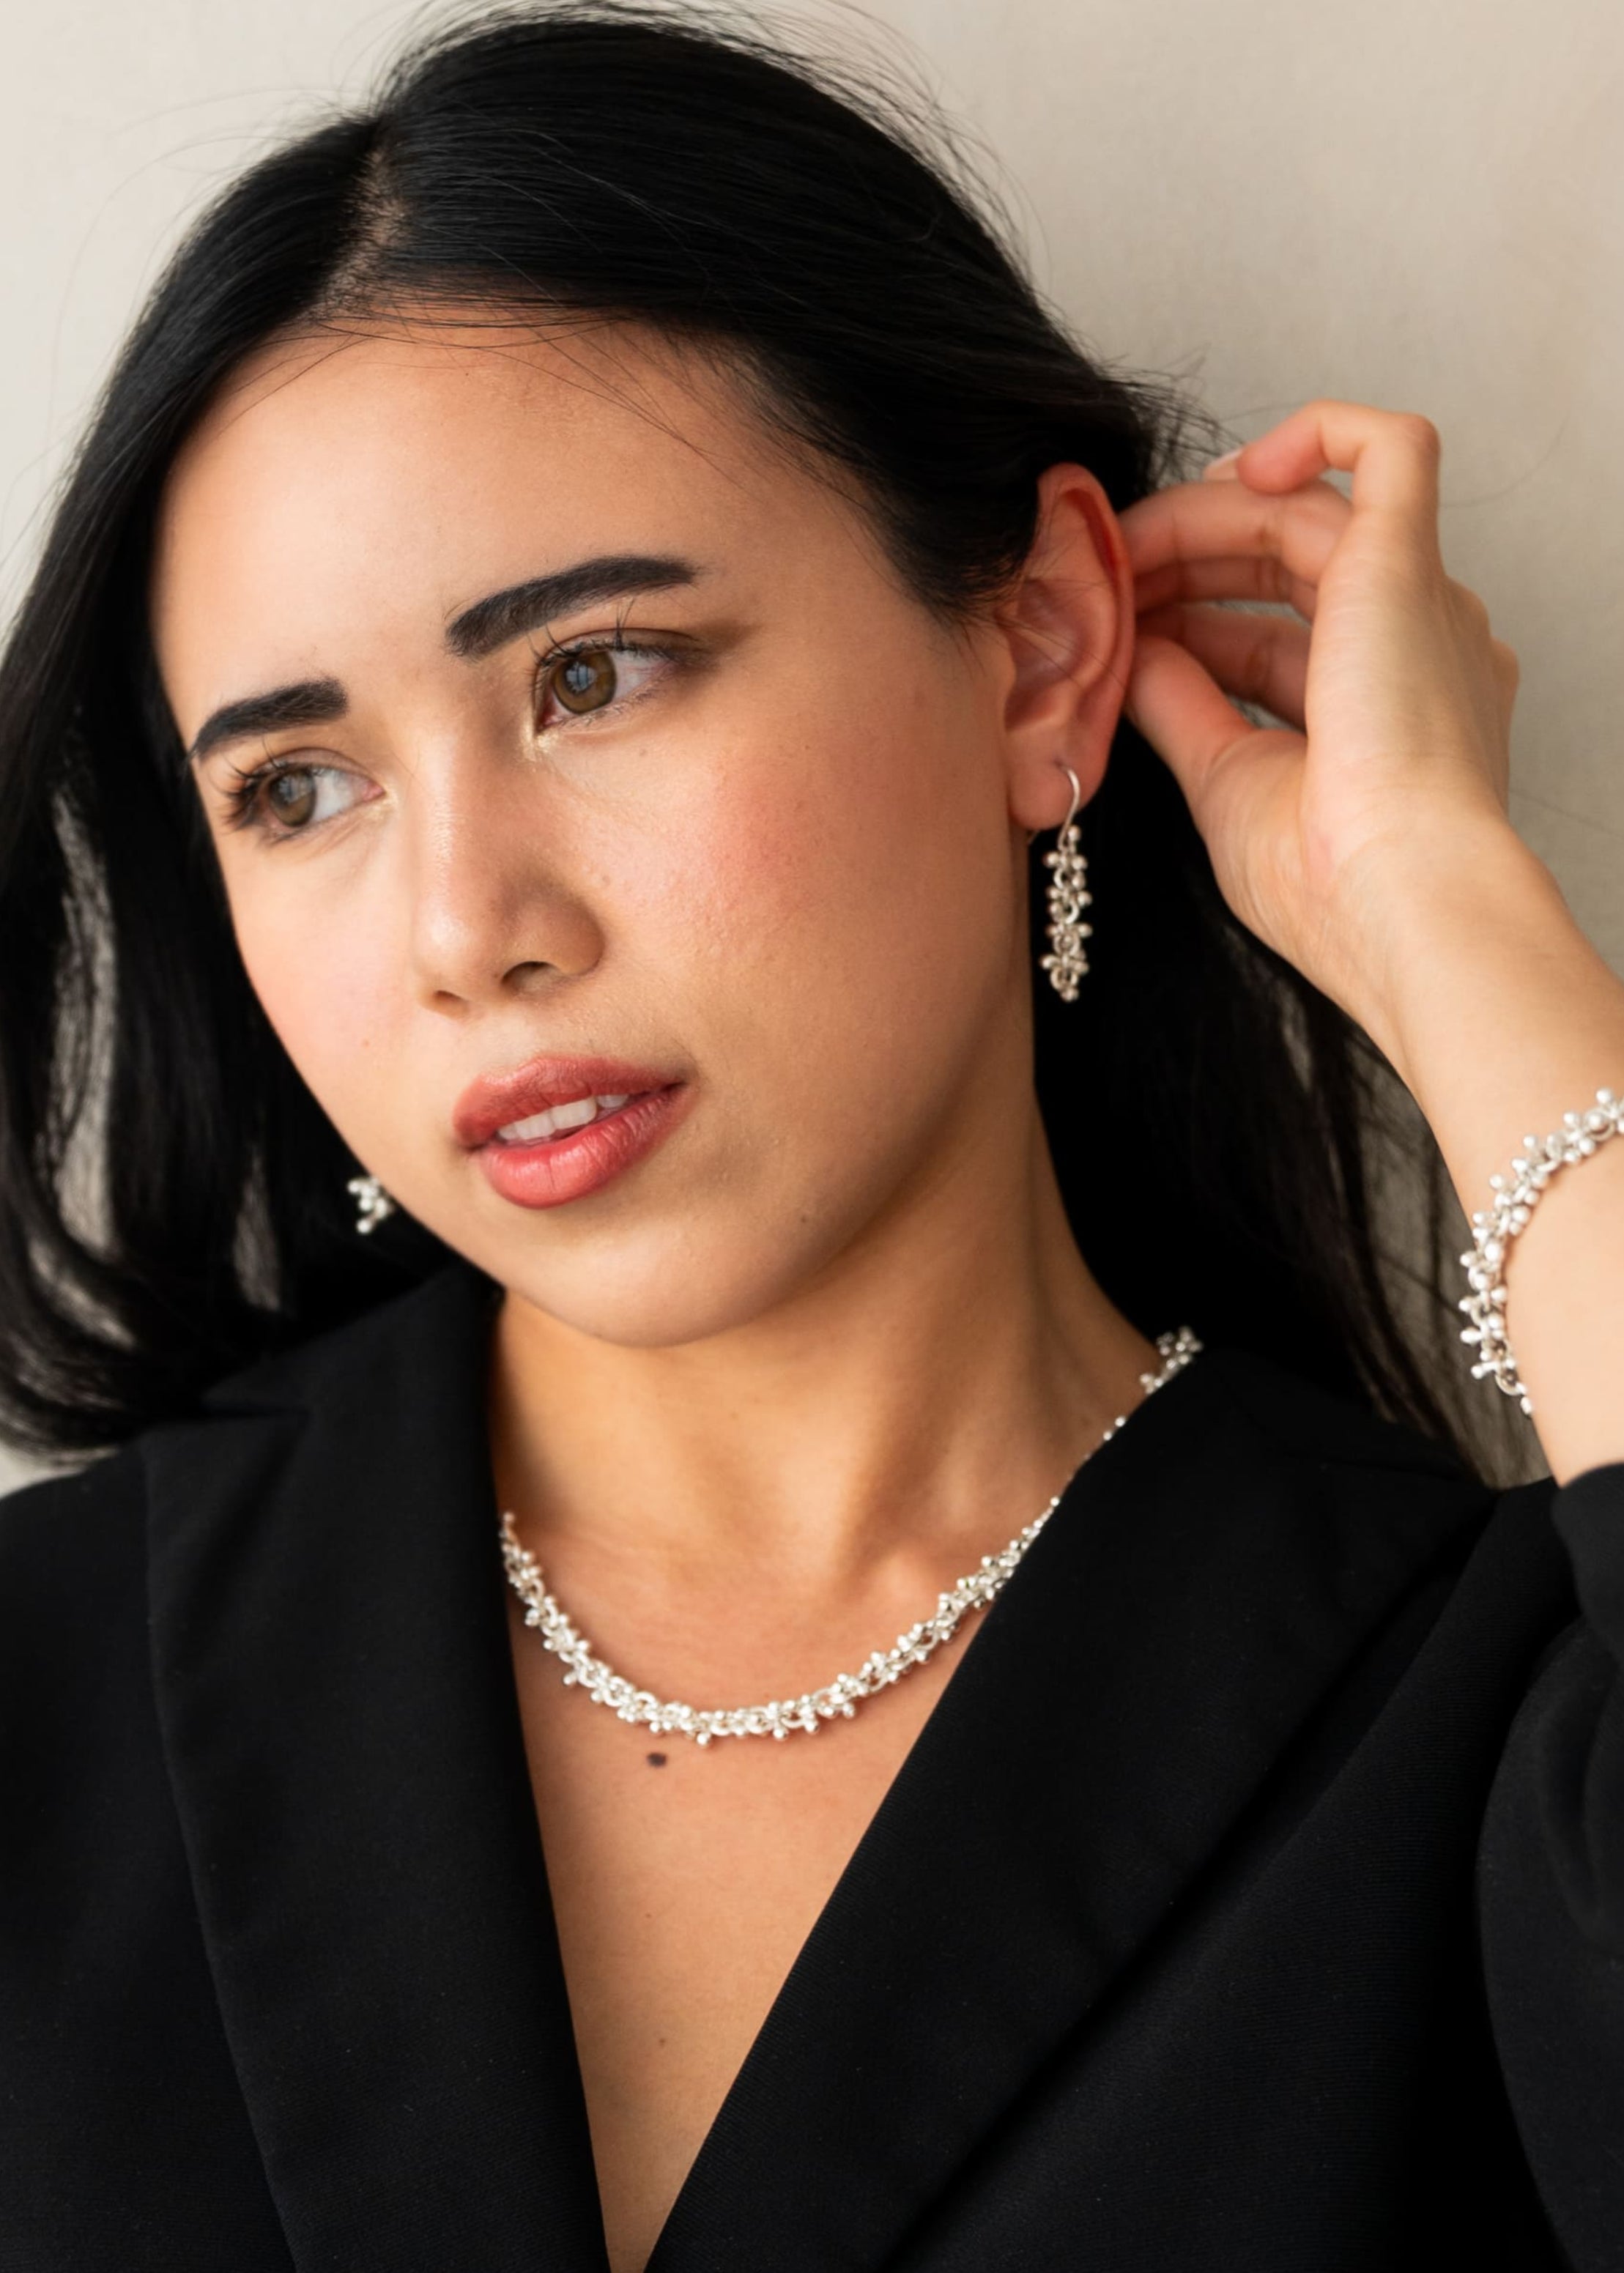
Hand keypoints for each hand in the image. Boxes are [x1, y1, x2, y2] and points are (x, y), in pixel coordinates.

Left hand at [1119, 399, 1526, 1047]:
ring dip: (1199, 521)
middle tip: (1099, 576)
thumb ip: (1184, 706)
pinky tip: (1234, 471)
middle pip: (1279, 564)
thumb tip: (1133, 651)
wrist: (1400, 906)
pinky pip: (1389, 447)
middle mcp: (1412, 644)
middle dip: (1179, 563)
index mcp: (1381, 709)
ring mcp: (1418, 601)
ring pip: (1301, 509)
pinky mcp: (1408, 564)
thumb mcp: (1228, 782)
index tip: (1108, 627)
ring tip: (1123, 546)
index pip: (1267, 636)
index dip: (1182, 621)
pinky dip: (1315, 430)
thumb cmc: (1328, 884)